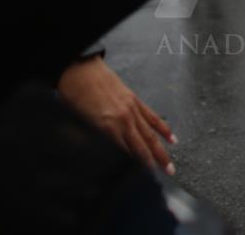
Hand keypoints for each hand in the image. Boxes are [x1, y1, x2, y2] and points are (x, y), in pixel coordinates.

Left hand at [58, 57, 175, 174]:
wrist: (78, 68)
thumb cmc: (74, 94)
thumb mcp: (78, 122)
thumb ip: (94, 140)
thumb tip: (102, 153)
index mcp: (109, 127)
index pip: (127, 152)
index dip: (138, 165)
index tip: (147, 176)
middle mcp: (123, 119)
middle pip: (143, 144)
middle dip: (156, 161)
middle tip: (169, 173)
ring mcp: (131, 108)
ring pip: (150, 133)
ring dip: (162, 149)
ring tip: (171, 163)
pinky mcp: (133, 99)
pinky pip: (151, 116)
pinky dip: (162, 128)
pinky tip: (171, 137)